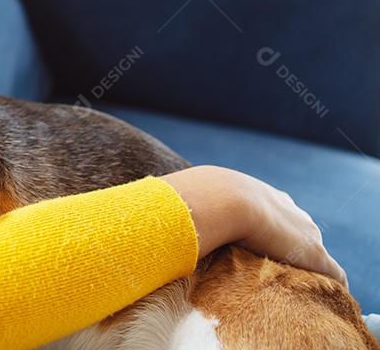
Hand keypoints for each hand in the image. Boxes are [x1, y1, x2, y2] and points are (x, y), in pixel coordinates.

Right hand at [163, 165, 347, 288]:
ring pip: (313, 249)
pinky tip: (324, 292)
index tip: (260, 239)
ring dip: (306, 263)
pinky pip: (332, 272)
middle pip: (299, 228)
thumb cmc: (198, 197)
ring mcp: (302, 230)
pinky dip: (330, 281)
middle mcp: (286, 208)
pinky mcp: (313, 253)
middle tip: (276, 262)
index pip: (275, 210)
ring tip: (294, 280)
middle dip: (290, 243)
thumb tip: (154, 212)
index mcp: (260, 194)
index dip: (270, 226)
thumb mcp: (189, 194)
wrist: (220, 198)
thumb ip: (183, 204)